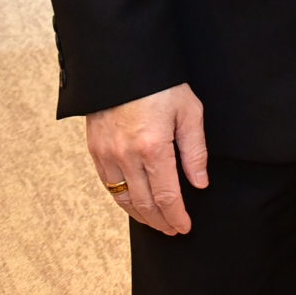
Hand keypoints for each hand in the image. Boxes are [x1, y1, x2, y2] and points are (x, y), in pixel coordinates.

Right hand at [86, 83, 207, 235]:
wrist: (123, 64)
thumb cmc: (162, 84)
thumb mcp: (190, 112)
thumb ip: (195, 151)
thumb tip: (200, 184)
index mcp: (153, 148)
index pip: (166, 196)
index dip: (176, 216)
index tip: (185, 227)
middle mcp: (126, 156)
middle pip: (143, 203)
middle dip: (160, 221)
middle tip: (173, 230)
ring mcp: (107, 154)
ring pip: (122, 198)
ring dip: (139, 215)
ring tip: (156, 222)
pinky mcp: (95, 149)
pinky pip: (108, 184)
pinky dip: (122, 198)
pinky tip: (133, 202)